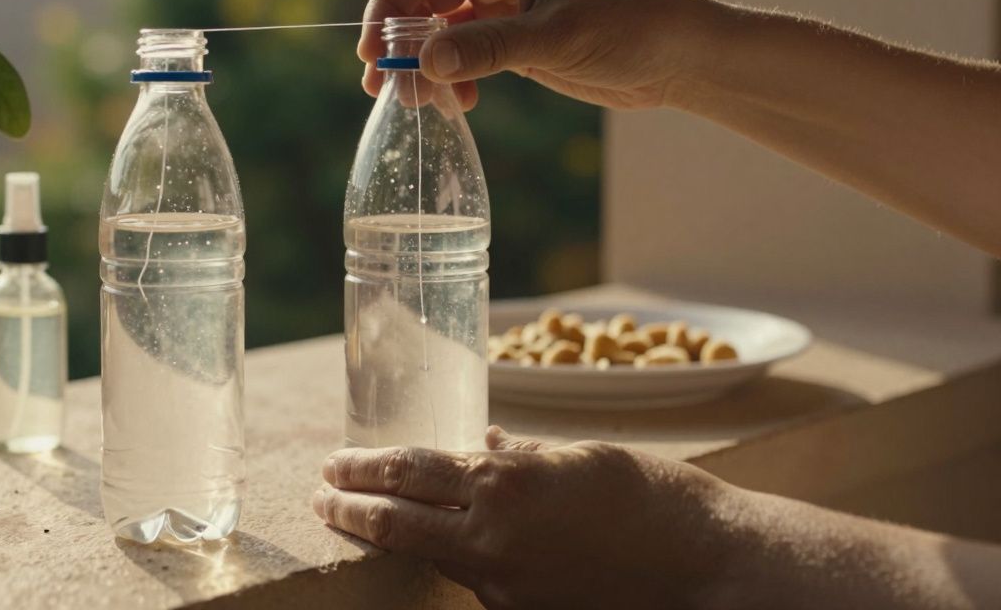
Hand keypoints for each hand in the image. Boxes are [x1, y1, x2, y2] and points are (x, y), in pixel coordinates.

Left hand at [312, 427, 735, 608]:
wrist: (710, 569)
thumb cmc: (657, 500)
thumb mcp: (585, 459)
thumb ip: (525, 456)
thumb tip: (485, 446)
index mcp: (506, 483)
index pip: (407, 473)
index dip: (361, 471)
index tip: (333, 467)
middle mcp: (494, 538)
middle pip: (396, 524)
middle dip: (350, 509)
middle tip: (323, 496)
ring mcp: (505, 586)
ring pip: (436, 557)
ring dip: (401, 536)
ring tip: (373, 519)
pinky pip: (482, 582)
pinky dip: (466, 559)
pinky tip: (467, 546)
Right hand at [358, 0, 720, 110]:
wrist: (679, 56)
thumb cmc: (629, 27)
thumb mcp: (554, 37)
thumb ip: (487, 48)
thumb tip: (425, 64)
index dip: (388, 6)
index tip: (371, 53)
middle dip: (400, 41)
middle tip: (383, 87)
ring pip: (438, 28)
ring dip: (422, 65)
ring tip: (417, 103)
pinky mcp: (512, 34)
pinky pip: (462, 51)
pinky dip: (451, 77)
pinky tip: (459, 103)